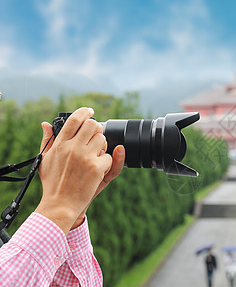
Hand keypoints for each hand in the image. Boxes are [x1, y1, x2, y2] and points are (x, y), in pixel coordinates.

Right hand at [35, 108, 124, 234]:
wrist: (60, 204)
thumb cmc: (53, 183)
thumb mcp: (45, 160)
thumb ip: (47, 140)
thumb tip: (45, 123)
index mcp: (60, 144)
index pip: (75, 120)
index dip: (85, 112)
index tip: (90, 111)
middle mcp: (72, 148)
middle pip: (93, 125)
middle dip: (96, 130)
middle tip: (95, 138)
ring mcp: (85, 157)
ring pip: (103, 139)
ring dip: (102, 147)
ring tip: (95, 157)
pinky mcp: (96, 167)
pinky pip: (110, 157)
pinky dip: (107, 163)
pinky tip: (98, 170)